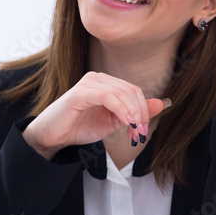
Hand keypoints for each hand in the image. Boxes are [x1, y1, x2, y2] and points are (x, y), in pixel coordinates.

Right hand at [22, 72, 170, 159]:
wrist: (53, 136)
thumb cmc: (79, 127)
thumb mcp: (113, 122)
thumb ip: (135, 113)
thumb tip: (162, 103)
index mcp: (106, 83)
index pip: (134, 91)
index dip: (144, 111)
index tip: (141, 132)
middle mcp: (98, 78)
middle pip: (131, 91)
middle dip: (140, 114)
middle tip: (139, 134)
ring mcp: (89, 83)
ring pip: (122, 93)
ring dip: (133, 114)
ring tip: (133, 132)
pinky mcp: (80, 92)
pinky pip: (108, 97)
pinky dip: (121, 110)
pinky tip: (125, 123)